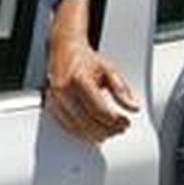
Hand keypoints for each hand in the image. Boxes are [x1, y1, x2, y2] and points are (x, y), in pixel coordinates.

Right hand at [43, 0, 139, 142]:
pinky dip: (81, 132)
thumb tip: (133, 107)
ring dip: (95, 134)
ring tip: (109, 132)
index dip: (114, 121)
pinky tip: (93, 131)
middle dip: (107, 130)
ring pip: (76, 127)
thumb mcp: (108, 70)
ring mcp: (55, 98)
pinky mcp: (50, 104)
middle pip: (87, 122)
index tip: (125, 122)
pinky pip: (66, 125)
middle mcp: (64, 90)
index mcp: (79, 79)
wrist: (64, 50)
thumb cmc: (85, 59)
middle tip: (120, 129)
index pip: (98, 110)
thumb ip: (121, 90)